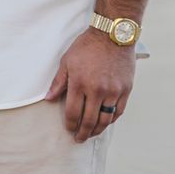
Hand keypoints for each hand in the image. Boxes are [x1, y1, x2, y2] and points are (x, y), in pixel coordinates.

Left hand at [45, 29, 134, 143]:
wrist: (112, 35)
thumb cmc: (87, 46)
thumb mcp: (67, 61)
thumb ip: (58, 82)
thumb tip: (49, 99)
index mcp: (79, 84)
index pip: (73, 113)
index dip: (70, 125)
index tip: (69, 129)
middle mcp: (96, 90)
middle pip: (89, 120)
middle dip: (83, 133)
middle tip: (79, 138)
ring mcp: (112, 91)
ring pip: (105, 120)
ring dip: (97, 130)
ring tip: (92, 134)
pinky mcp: (125, 89)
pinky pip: (118, 111)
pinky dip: (111, 120)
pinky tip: (106, 122)